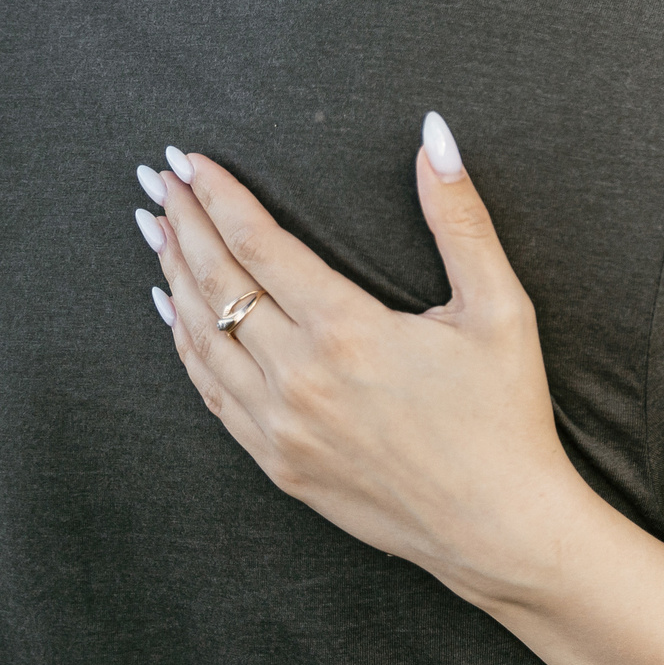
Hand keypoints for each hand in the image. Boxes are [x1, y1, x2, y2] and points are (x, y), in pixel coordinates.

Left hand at [132, 116, 663, 664]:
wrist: (498, 528)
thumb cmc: (507, 415)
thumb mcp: (500, 308)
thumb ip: (459, 220)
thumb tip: (435, 136)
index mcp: (347, 331)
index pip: (259, 245)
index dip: (220, 197)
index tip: (190, 160)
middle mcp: (299, 378)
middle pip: (217, 284)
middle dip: (183, 225)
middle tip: (158, 180)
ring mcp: (280, 427)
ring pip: (203, 339)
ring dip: (174, 279)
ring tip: (156, 231)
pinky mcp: (278, 464)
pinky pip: (211, 393)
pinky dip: (186, 346)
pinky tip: (175, 314)